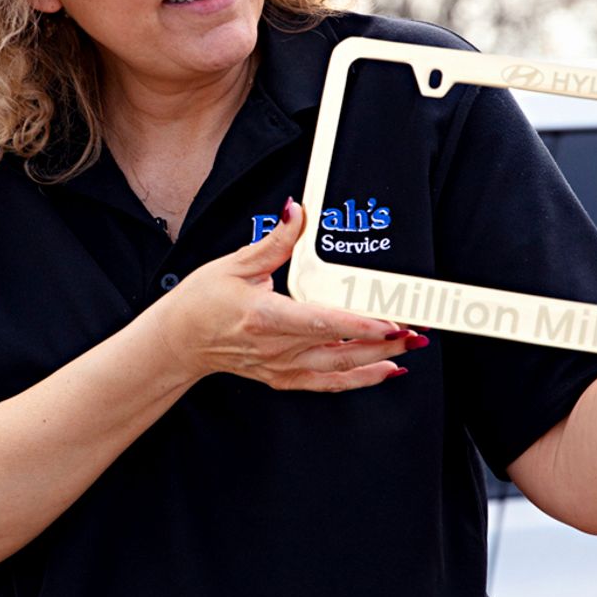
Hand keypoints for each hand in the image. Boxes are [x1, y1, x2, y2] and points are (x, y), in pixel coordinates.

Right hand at [156, 200, 424, 390]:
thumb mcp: (235, 264)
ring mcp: (280, 367)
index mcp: (264, 316)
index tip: (390, 322)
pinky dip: (360, 380)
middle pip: (341, 348)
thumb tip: (297, 212)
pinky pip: (328, 384)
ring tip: (411, 348)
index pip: (321, 321)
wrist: (179, 341)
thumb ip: (275, 241)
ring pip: (340, 369)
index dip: (360, 324)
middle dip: (384, 341)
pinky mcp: (283, 378)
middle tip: (418, 331)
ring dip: (379, 359)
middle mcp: (276, 347)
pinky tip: (386, 370)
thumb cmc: (201, 302)